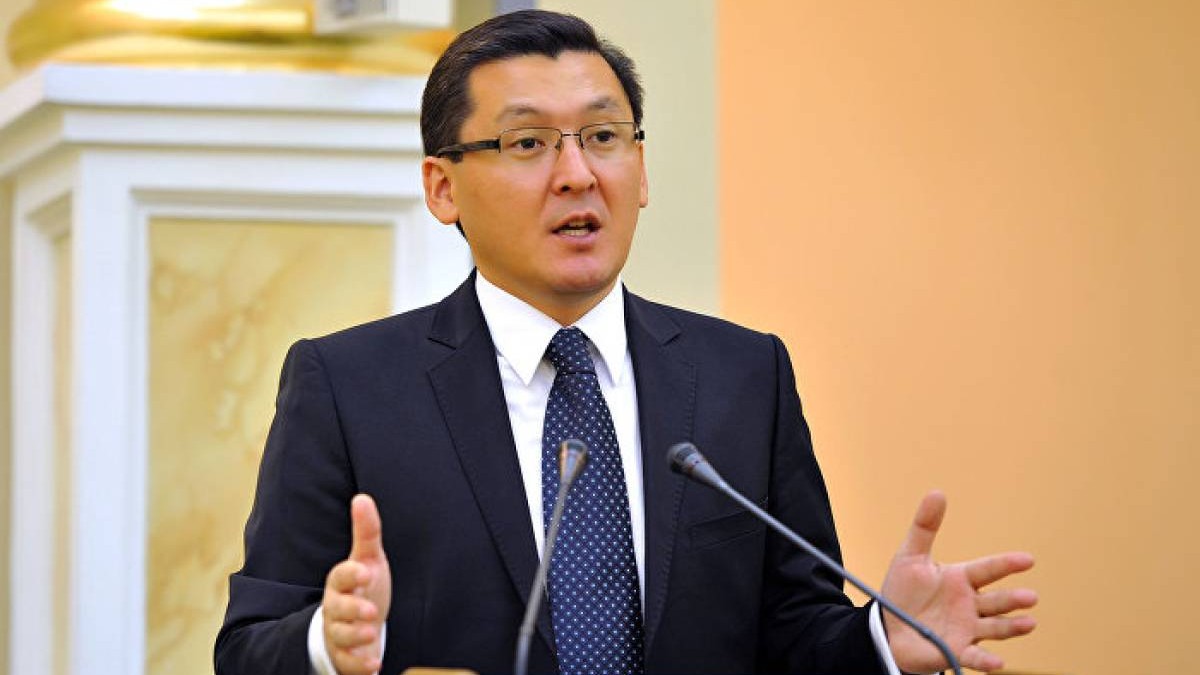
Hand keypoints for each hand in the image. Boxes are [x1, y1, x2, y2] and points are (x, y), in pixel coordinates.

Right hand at [322, 494, 391, 674]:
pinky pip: (347, 662)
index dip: (351, 574)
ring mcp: (338, 632)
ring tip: (371, 634)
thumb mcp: (368, 558)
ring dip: (355, 636)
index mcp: (342, 581)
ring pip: (340, 636)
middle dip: (352, 609)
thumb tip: (362, 498)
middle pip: (337, 608)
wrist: (358, 622)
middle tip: (370, 611)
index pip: (340, 575)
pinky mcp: (345, 655)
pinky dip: (359, 664)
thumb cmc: (364, 586)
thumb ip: (367, 531)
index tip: (365, 572)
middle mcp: (336, 607)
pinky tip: (373, 664)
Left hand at [881, 491, 1036, 672]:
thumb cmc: (903, 592)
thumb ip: (924, 526)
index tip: (1028, 560)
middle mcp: (970, 604)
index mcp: (962, 579)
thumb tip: (937, 492)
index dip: (1007, 564)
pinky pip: (975, 655)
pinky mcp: (958, 650)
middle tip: (1030, 597)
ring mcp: (967, 628)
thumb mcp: (910, 556)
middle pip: (997, 600)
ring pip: (995, 627)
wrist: (889, 627)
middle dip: (1013, 599)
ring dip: (1012, 627)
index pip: (988, 569)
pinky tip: (998, 662)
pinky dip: (987, 660)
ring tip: (1029, 623)